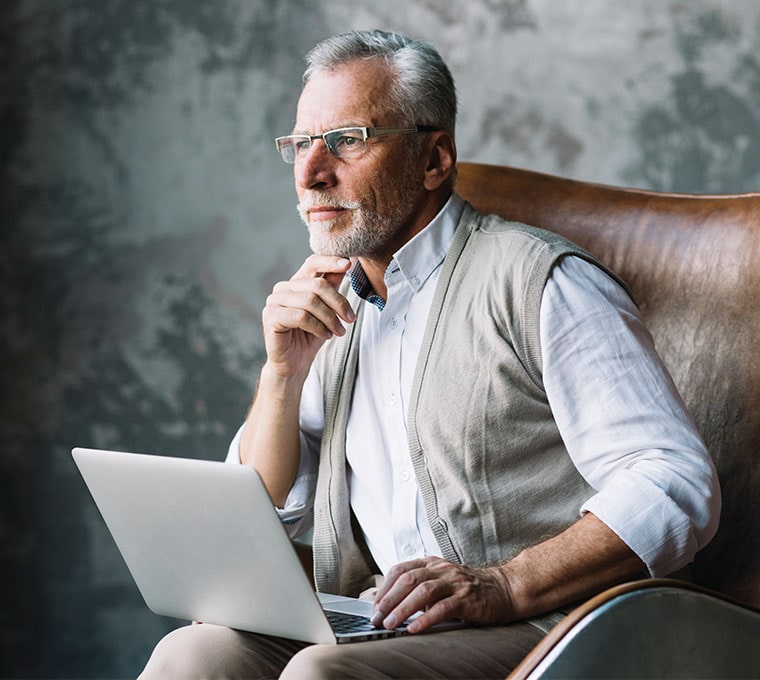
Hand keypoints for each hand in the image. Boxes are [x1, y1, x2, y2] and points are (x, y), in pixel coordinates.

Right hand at [262, 255, 353, 377]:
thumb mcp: (327, 310)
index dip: (330, 261)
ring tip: (338, 331)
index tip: (349, 264)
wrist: (294, 364)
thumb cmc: (310, 336)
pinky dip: (318, 327)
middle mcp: (282, 289)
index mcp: (296, 283)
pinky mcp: (271, 317)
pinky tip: (324, 335)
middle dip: (338, 302)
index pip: (312, 263)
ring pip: (310, 301)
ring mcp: (274, 302)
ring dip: (330, 318)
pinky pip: (301, 316)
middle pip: (316, 284)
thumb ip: (332, 287)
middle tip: (350, 319)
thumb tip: (346, 263)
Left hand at [370, 557, 513, 633]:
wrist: (504, 589)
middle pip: (408, 579)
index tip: (375, 606)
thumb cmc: (468, 588)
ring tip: (391, 624)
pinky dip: (426, 619)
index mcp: (431, 563)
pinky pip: (443, 607)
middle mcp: (441, 569)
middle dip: (389, 600)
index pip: (401, 570)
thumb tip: (392, 605)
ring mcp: (454, 582)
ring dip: (403, 609)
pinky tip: (415, 629)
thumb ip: (420, 587)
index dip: (385, 588)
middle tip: (377, 618)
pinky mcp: (467, 598)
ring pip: (423, 591)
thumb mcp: (441, 581)